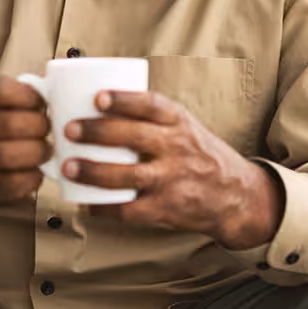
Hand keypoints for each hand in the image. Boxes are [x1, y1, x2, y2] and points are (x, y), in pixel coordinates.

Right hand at [0, 77, 50, 217]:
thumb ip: (10, 92)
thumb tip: (48, 85)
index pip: (1, 90)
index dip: (29, 96)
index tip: (39, 103)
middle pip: (11, 124)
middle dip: (40, 126)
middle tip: (45, 129)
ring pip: (12, 155)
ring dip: (39, 152)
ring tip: (43, 150)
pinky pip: (14, 183)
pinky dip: (33, 176)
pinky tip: (33, 170)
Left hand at [62, 90, 283, 248]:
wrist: (238, 196)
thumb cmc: (200, 154)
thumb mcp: (185, 126)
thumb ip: (150, 116)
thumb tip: (95, 100)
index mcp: (180, 122)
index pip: (152, 105)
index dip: (124, 100)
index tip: (98, 97)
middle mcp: (177, 148)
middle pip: (134, 137)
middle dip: (97, 133)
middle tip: (69, 129)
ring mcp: (173, 180)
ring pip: (128, 175)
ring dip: (94, 171)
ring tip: (69, 167)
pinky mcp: (169, 209)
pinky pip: (131, 211)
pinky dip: (104, 208)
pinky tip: (85, 203)